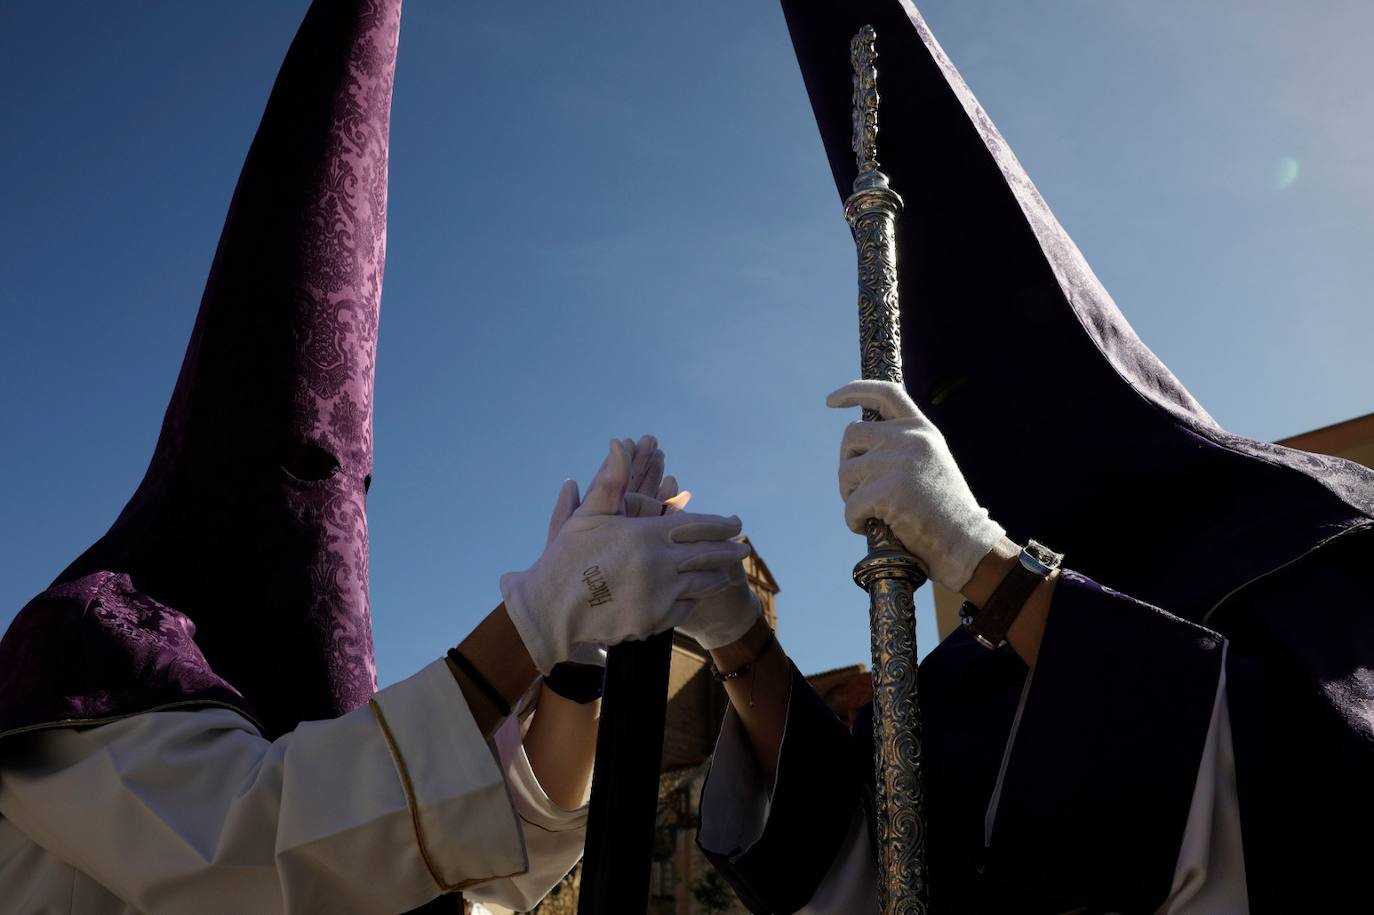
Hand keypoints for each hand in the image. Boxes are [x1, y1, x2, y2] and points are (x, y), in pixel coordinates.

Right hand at [503, 439, 749, 672]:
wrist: (550, 612)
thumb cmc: (565, 558)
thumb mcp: (587, 515)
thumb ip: (610, 481)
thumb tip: (619, 443)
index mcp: (646, 534)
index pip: (697, 526)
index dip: (721, 524)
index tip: (736, 523)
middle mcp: (659, 564)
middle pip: (708, 555)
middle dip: (729, 550)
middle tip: (744, 548)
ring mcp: (659, 595)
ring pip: (701, 583)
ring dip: (718, 575)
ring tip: (729, 571)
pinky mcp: (653, 621)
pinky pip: (684, 607)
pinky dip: (694, 599)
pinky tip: (698, 594)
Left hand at [827, 380, 1004, 592]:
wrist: (965, 542)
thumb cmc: (944, 511)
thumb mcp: (930, 462)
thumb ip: (902, 447)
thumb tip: (857, 448)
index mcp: (922, 429)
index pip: (885, 393)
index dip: (854, 391)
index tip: (831, 400)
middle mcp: (910, 438)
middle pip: (851, 435)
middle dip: (847, 463)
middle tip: (859, 490)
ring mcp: (898, 462)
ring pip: (845, 472)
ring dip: (850, 496)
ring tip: (873, 512)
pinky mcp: (887, 490)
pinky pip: (850, 505)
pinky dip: (854, 521)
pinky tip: (871, 528)